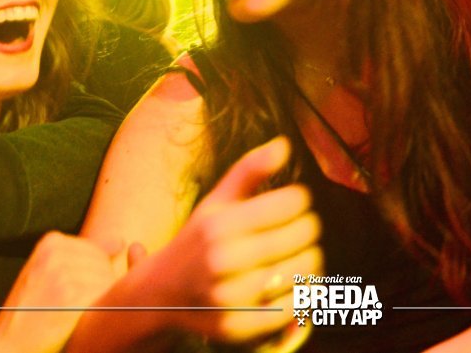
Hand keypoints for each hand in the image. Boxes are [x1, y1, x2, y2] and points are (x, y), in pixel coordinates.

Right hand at [0, 232, 140, 352]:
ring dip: (98, 303)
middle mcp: (56, 252)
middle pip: (104, 266)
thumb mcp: (51, 272)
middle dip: (97, 289)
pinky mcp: (70, 296)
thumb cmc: (31, 310)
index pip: (98, 252)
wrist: (7, 343)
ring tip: (72, 314)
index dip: (91, 278)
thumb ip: (86, 254)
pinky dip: (99, 313)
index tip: (68, 294)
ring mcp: (62, 272)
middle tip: (70, 307)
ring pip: (108, 282)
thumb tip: (121, 242)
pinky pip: (104, 298)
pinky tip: (78, 321)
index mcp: (52, 242)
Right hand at [127, 136, 321, 346]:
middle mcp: (222, 261)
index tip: (296, 202)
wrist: (160, 295)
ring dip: (310, 260)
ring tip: (300, 254)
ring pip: (304, 271)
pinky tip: (292, 282)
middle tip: (301, 230)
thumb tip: (284, 144)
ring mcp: (230, 297)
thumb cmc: (198, 241)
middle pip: (302, 235)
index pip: (291, 203)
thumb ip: (249, 171)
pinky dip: (302, 293)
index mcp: (219, 225)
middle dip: (307, 229)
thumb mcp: (216, 203)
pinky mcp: (239, 326)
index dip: (301, 200)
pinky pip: (295, 306)